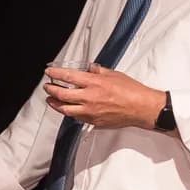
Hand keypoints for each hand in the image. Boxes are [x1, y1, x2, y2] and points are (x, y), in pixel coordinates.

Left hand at [43, 65, 165, 129]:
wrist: (142, 108)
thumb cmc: (132, 91)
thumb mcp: (114, 75)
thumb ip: (98, 71)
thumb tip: (89, 68)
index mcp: (94, 83)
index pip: (68, 77)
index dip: (55, 74)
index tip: (49, 73)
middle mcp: (89, 98)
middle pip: (61, 94)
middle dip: (51, 89)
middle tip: (47, 86)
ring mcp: (90, 111)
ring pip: (64, 109)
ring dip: (54, 103)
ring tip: (50, 99)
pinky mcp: (93, 121)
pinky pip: (76, 117)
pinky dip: (68, 112)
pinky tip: (66, 108)